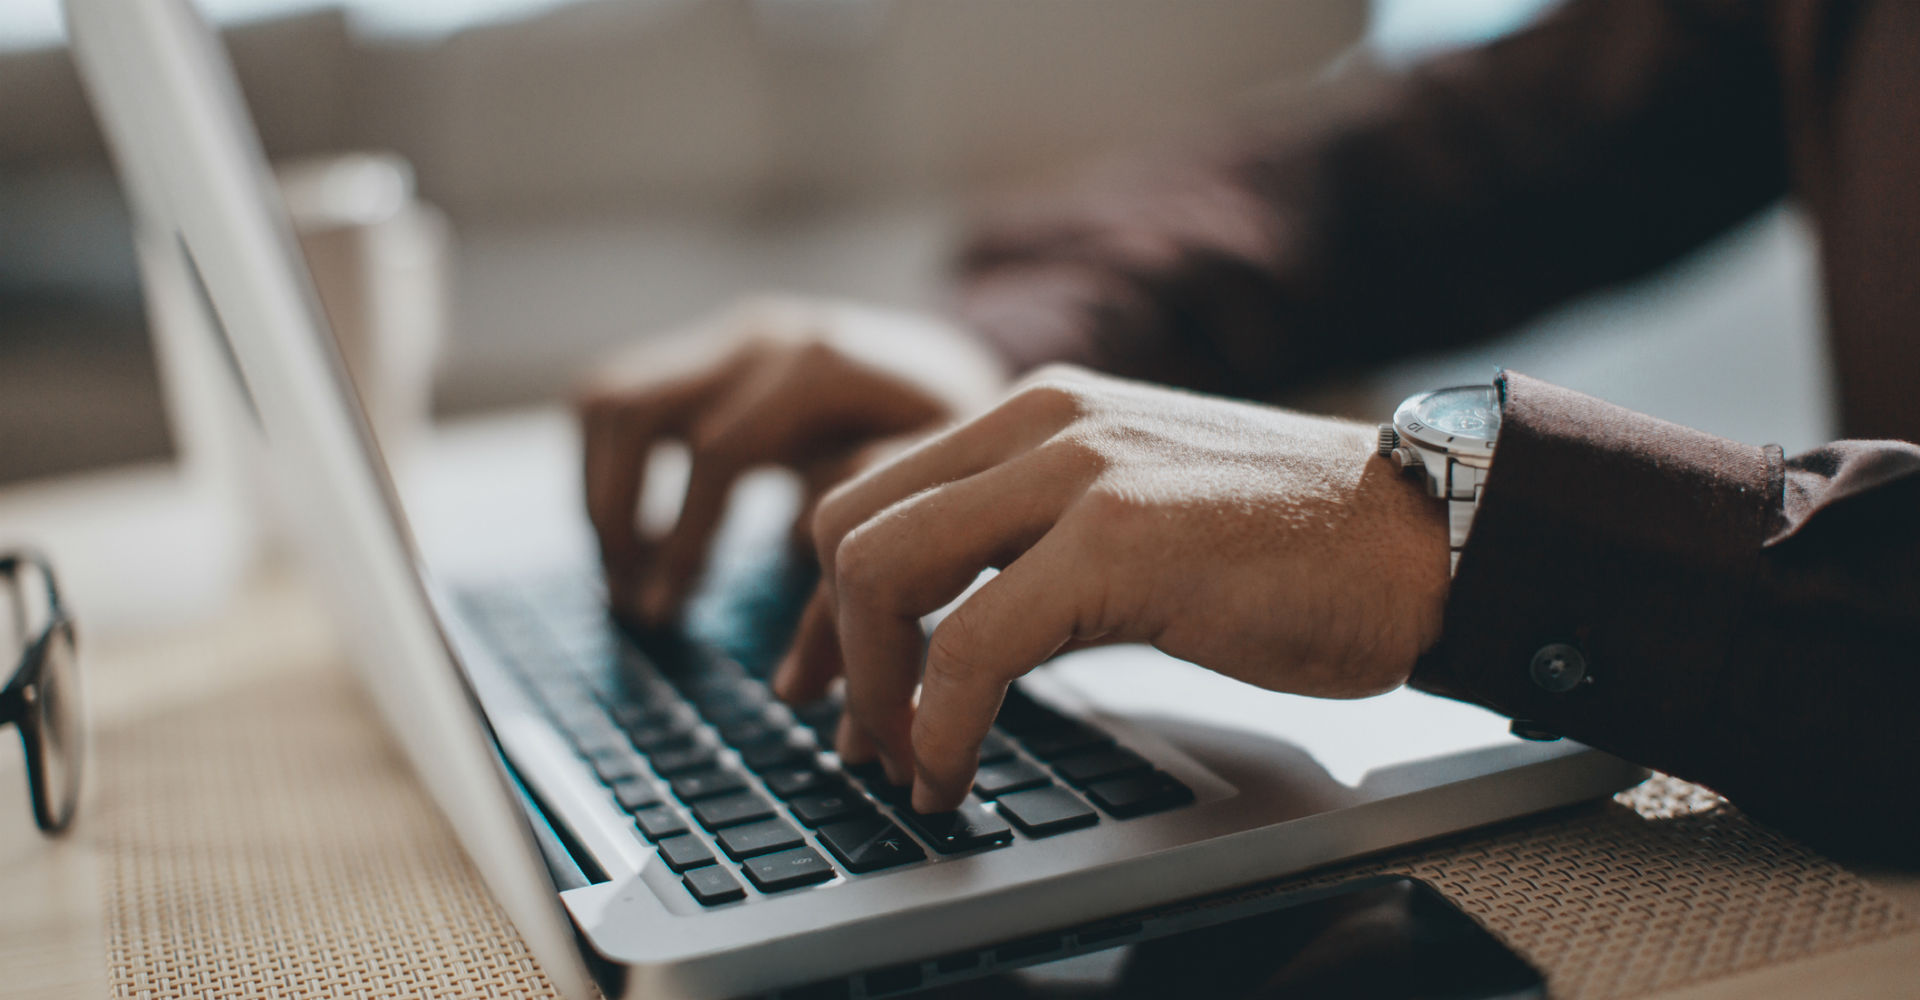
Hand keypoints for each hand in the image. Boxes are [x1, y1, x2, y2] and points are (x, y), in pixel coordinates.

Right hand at [577, 296, 1006, 621]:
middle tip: (632, 603)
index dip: (684, 544)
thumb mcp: (941, 494)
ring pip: (609, 397)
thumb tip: (795, 638)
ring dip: (600, 490)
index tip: (663, 615)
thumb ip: (869, 549)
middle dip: (617, 515)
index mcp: (824, 365)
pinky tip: (645, 540)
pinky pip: (620, 397)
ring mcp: (731, 336)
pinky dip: (610, 469)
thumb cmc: (964, 446)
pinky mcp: (711, 353)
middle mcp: (765, 336)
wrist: (973, 372)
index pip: (717, 453)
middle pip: (633, 410)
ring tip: (627, 576)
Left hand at [785, 365, 1450, 811]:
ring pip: (881, 570)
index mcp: (1038, 412)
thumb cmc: (1292, 548)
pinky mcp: (1117, 541)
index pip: (870, 491)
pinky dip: (938, 723)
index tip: (817, 682)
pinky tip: (952, 773)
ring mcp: (1077, 472)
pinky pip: (969, 641)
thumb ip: (1038, 543)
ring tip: (901, 763)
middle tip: (854, 737)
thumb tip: (948, 632)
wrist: (1424, 538)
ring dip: (871, 688)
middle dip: (829, 647)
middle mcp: (1041, 421)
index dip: (823, 604)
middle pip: (848, 525)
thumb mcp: (1135, 513)